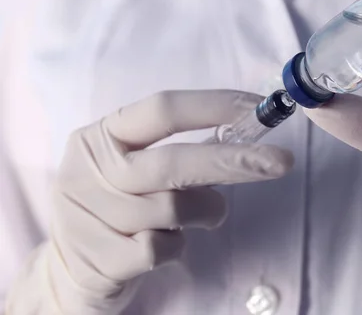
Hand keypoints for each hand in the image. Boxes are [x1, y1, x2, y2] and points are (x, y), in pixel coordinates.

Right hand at [8, 90, 292, 313]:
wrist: (68, 267)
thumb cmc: (115, 207)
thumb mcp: (133, 170)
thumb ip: (177, 153)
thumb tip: (245, 138)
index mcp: (100, 136)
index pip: (162, 109)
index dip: (215, 105)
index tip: (259, 109)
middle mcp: (88, 170)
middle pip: (174, 161)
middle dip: (234, 161)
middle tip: (281, 162)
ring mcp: (87, 216)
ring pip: (173, 208)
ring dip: (204, 212)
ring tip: (202, 215)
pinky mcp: (99, 259)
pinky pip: (162, 248)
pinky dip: (177, 245)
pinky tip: (168, 243)